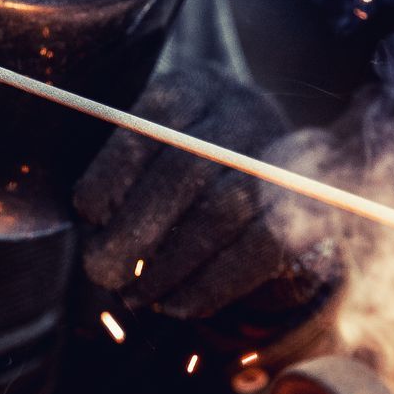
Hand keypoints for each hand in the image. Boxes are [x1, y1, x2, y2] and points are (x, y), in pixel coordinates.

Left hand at [73, 66, 333, 320]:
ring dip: (172, 266)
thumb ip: (118, 177)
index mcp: (189, 88)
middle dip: (137, 230)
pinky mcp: (305, 200)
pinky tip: (178, 305)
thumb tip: (97, 236)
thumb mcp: (145, 143)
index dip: (112, 173)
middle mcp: (239, 111)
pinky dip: (214, 285)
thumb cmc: (175, 156)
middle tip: (101, 272)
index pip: (148, 126)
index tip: (88, 214)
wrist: (253, 155)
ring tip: (137, 295)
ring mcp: (276, 154)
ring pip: (224, 212)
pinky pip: (260, 249)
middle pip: (186, 170)